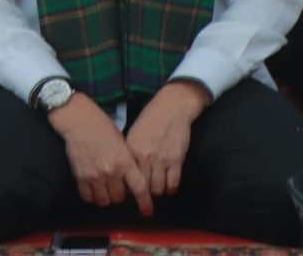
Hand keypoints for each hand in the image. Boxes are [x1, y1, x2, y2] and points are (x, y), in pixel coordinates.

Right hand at [50, 94, 149, 213]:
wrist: (79, 122)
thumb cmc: (103, 128)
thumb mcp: (123, 142)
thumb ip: (128, 162)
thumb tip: (132, 181)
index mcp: (124, 161)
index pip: (139, 188)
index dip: (145, 202)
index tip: (147, 211)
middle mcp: (110, 171)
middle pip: (119, 198)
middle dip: (121, 194)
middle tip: (118, 185)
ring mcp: (94, 175)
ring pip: (104, 201)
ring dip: (106, 196)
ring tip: (105, 187)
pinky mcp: (80, 177)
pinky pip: (88, 197)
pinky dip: (92, 196)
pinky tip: (94, 187)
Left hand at [124, 80, 210, 207]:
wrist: (173, 108)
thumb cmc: (151, 119)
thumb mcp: (134, 134)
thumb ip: (130, 153)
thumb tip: (125, 174)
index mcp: (132, 150)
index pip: (127, 178)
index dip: (128, 188)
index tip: (130, 191)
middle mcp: (145, 156)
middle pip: (142, 187)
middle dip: (143, 194)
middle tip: (145, 194)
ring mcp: (162, 159)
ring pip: (158, 188)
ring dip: (157, 192)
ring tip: (156, 189)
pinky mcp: (177, 160)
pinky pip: (173, 183)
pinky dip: (170, 189)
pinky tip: (168, 186)